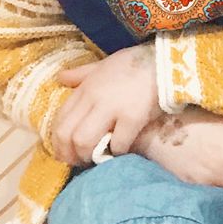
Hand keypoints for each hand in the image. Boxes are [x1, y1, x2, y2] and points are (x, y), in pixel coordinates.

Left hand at [52, 46, 163, 164]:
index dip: (58, 142)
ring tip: (97, 159)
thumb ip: (81, 74)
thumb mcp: (102, 64)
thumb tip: (60, 78)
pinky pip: (117, 144)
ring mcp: (112, 109)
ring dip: (88, 156)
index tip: (66, 152)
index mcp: (84, 88)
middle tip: (79, 162)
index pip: (59, 120)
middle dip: (69, 154)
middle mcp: (93, 99)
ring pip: (84, 141)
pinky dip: (116, 152)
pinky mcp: (133, 118)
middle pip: (66, 134)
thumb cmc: (134, 64)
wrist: (164, 61)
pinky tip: (120, 152)